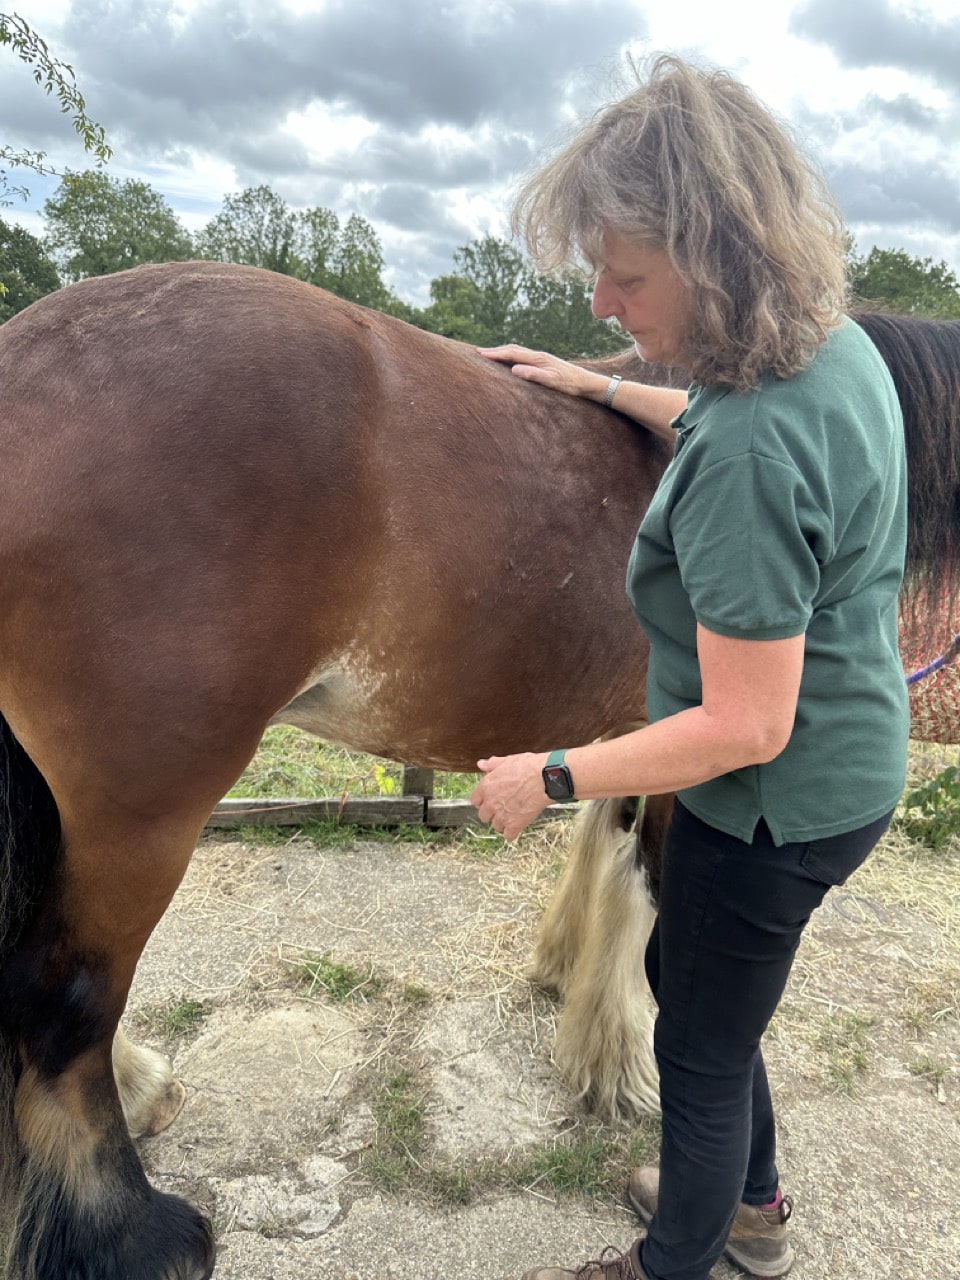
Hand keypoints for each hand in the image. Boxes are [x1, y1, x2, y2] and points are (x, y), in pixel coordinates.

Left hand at [469, 752, 548, 840]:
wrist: (545, 779)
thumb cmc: (529, 767)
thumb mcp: (507, 761)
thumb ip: (492, 764)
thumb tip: (481, 764)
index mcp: (486, 786)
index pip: (474, 800)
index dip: (483, 800)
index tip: (490, 799)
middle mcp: (490, 803)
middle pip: (483, 816)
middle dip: (492, 813)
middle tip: (503, 807)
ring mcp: (502, 815)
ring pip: (496, 826)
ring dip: (503, 822)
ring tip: (513, 815)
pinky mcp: (514, 825)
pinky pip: (508, 835)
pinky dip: (513, 832)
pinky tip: (518, 825)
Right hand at [478, 344, 593, 399]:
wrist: (586, 382)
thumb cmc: (570, 384)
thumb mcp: (552, 381)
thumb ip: (533, 375)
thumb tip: (514, 369)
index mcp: (538, 358)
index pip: (512, 353)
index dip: (496, 353)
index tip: (481, 354)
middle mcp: (538, 355)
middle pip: (512, 349)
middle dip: (495, 350)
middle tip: (478, 352)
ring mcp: (540, 358)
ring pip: (517, 351)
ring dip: (502, 351)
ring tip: (489, 354)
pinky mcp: (543, 362)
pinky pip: (522, 356)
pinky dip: (510, 356)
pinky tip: (508, 361)